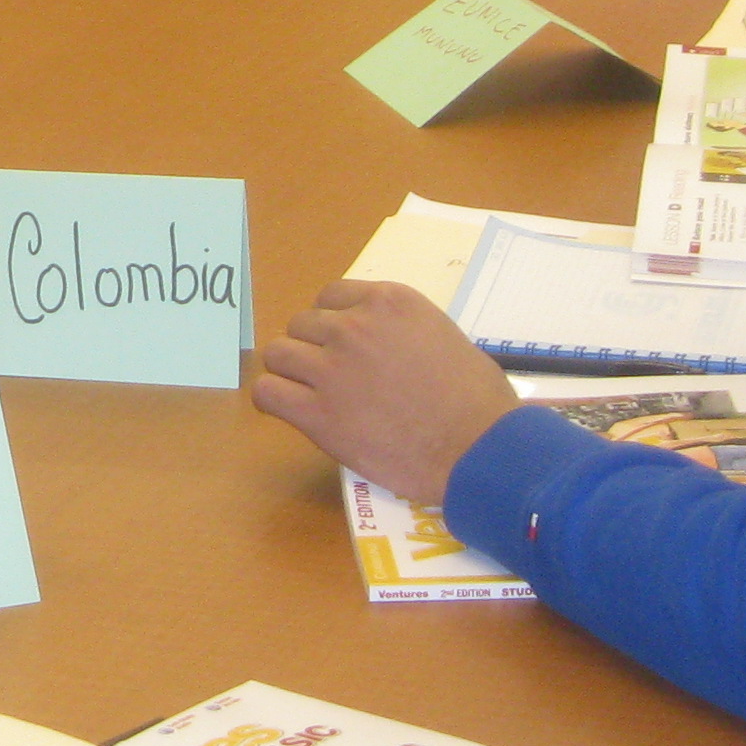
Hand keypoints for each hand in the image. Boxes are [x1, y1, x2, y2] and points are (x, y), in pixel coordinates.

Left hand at [249, 279, 516, 508]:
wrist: (478, 449)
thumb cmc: (478, 401)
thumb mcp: (445, 337)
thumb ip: (404, 331)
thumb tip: (389, 346)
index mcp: (388, 302)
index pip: (331, 297)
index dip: (333, 323)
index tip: (343, 346)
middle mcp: (353, 326)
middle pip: (302, 325)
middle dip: (313, 349)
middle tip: (331, 377)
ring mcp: (331, 368)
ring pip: (278, 353)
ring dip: (290, 372)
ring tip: (308, 394)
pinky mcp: (316, 412)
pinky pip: (267, 392)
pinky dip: (272, 400)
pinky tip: (288, 410)